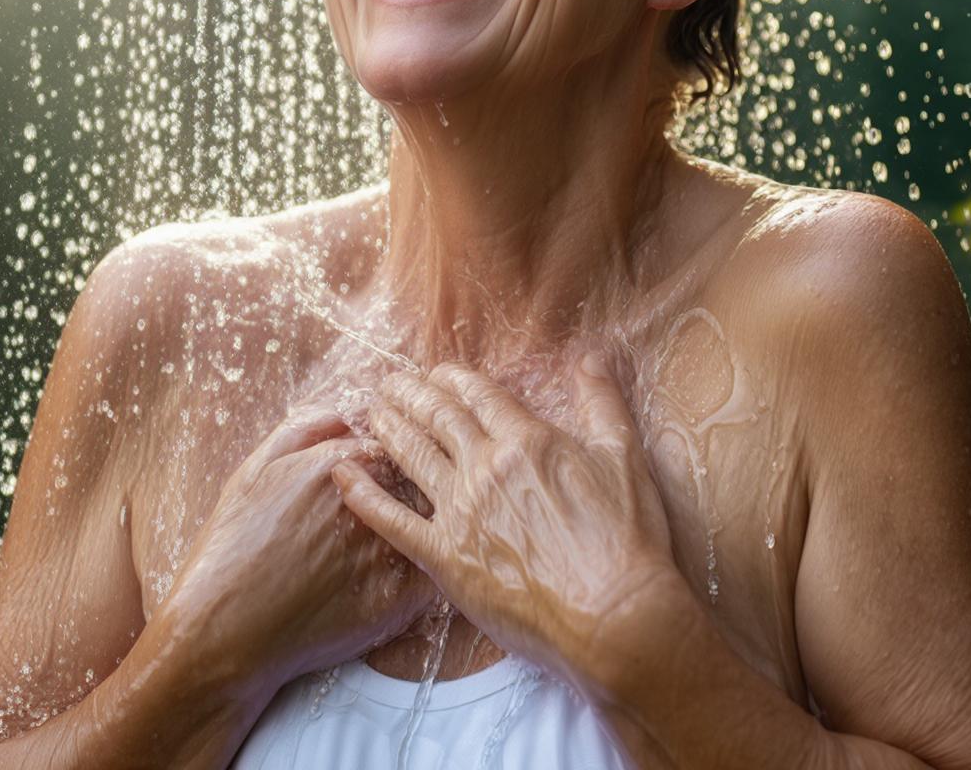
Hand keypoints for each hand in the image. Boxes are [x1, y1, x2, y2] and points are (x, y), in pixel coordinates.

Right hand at [164, 404, 438, 698]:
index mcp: (341, 463)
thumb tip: (345, 415)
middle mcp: (373, 500)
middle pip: (419, 479)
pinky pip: (431, 573)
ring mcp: (389, 550)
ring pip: (430, 525)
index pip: (396, 441)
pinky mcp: (397, 599)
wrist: (225, 629)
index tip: (382, 474)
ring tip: (384, 548)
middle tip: (383, 515)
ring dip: (422, 529)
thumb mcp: (254, 470)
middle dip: (411, 489)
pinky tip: (394, 579)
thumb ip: (304, 430)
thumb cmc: (232, 547)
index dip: (391, 458)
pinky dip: (423, 571)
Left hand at [329, 354, 683, 698]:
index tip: (436, 372)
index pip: (478, 396)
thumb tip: (592, 354)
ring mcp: (461, 512)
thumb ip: (602, 401)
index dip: (453, 379)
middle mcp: (486, 468)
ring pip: (411, 456)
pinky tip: (342, 474)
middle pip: (437, 418)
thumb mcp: (624, 457)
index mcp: (527, 440)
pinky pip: (392, 520)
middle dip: (410, 394)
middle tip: (389, 381)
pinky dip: (362, 494)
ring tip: (369, 409)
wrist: (616, 615)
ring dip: (387, 428)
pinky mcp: (445, 558)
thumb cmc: (628, 541)